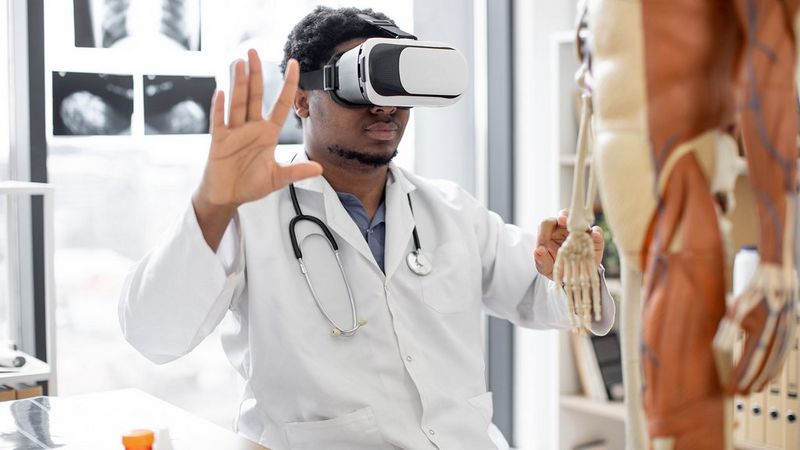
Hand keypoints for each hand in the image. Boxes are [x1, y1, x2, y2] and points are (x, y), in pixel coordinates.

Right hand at [196, 50, 321, 208]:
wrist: (227, 196)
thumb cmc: (250, 185)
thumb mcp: (277, 178)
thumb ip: (296, 172)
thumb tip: (319, 168)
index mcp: (268, 133)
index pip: (281, 104)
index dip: (289, 85)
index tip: (295, 64)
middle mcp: (251, 127)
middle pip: (255, 95)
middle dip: (255, 74)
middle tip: (254, 52)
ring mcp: (234, 132)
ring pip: (237, 102)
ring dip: (238, 83)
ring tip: (239, 63)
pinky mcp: (219, 140)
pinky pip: (219, 121)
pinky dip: (219, 107)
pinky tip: (221, 92)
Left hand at [534, 209, 604, 279]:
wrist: (570, 277)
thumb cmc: (554, 267)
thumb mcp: (544, 266)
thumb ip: (540, 259)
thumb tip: (538, 251)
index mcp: (550, 231)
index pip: (546, 223)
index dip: (543, 233)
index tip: (543, 248)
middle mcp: (565, 228)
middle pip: (564, 214)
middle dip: (564, 216)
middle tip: (563, 221)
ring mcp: (580, 232)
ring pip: (581, 220)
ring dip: (581, 222)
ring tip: (581, 228)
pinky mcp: (593, 239)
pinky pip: (597, 232)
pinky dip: (597, 233)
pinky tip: (595, 236)